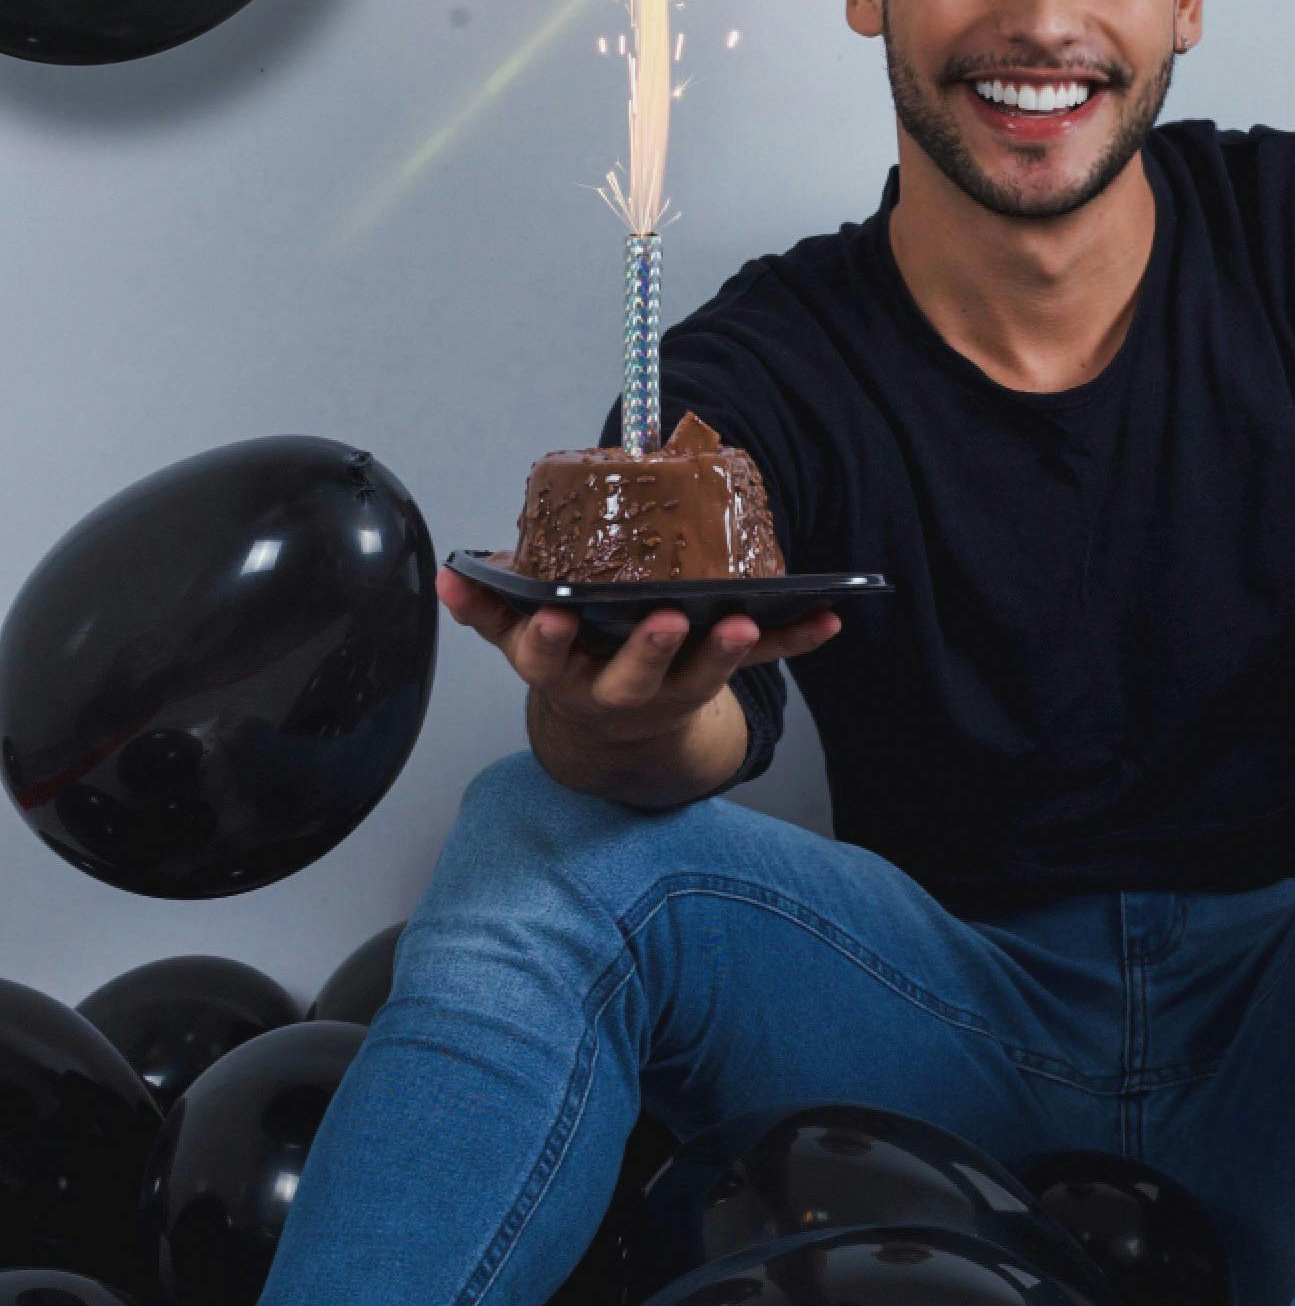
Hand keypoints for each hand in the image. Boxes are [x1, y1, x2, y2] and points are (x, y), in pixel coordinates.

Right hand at [435, 563, 839, 748]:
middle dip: (646, 650)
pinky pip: (758, 663)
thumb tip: (454, 575)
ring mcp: (668, 692)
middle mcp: (615, 690)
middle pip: (630, 678)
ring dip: (723, 651)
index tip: (557, 615)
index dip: (549, 638)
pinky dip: (794, 641)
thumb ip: (490, 605)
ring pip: (697, 677)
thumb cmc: (570, 658)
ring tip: (742, 619)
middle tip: (663, 619)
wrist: (611, 729)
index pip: (547, 657)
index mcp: (562, 670)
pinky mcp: (713, 683)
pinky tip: (829, 619)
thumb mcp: (522, 636)